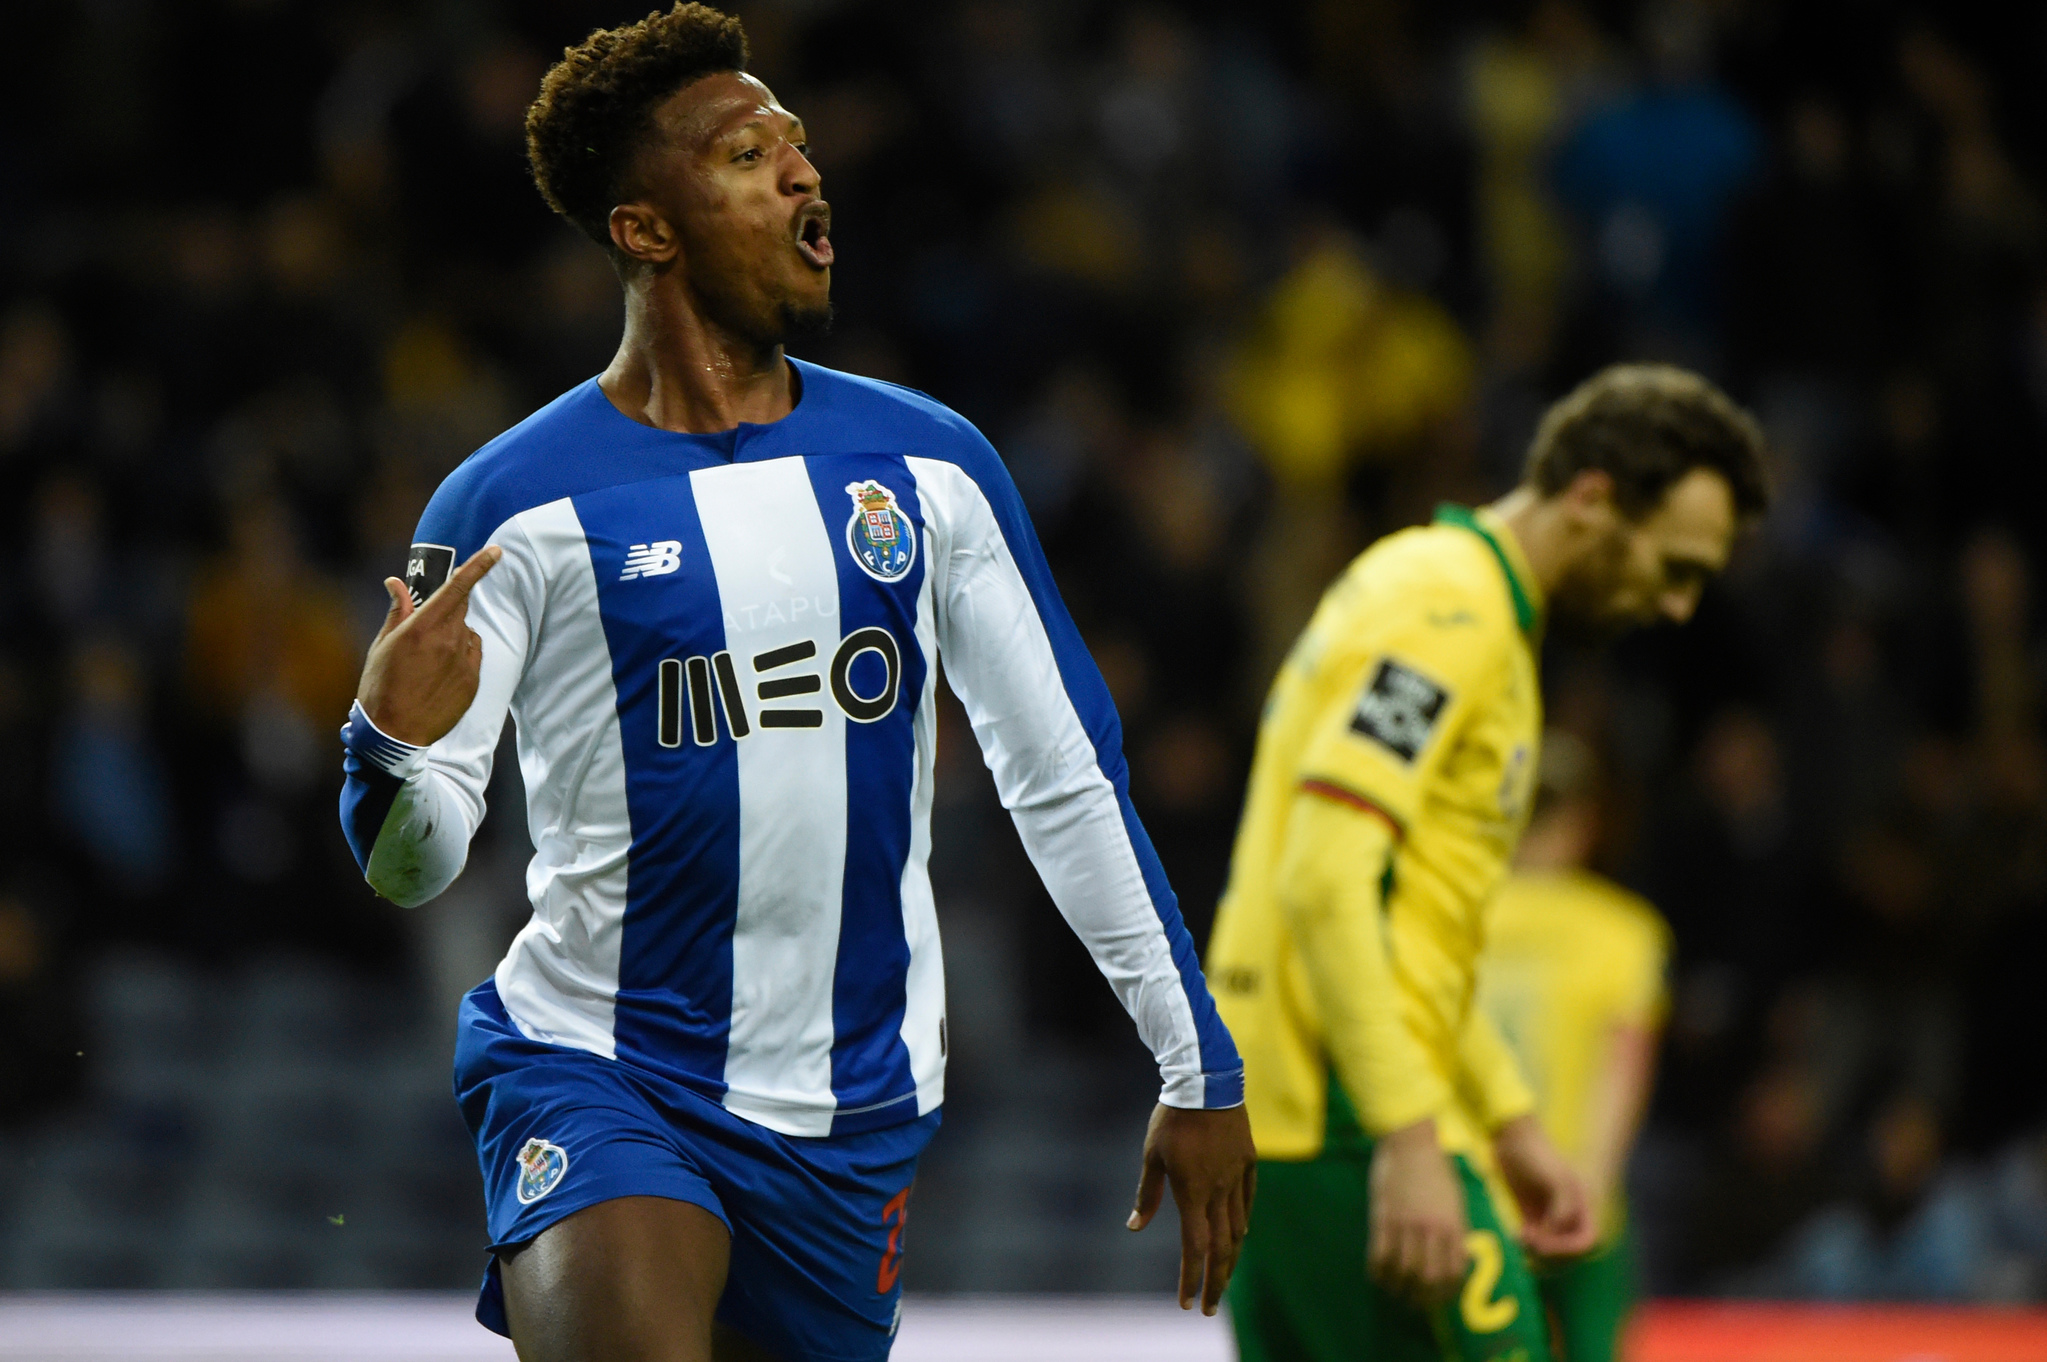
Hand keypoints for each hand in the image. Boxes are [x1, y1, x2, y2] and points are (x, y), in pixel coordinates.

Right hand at [355, 546, 502, 745]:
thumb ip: (397, 611)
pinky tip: (438, 675)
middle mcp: (448, 641)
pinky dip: (460, 656)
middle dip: (448, 607)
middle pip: (460, 608)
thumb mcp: (382, 646)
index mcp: (422, 627)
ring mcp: (464, 662)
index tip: (496, 551)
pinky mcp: (473, 681)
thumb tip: (396, 582)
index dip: (479, 566)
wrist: (394, 735)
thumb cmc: (380, 688)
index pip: (457, 588)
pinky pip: (472, 656)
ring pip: (465, 633)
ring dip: (451, 635)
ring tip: (425, 662)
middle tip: (426, 626)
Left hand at [1127, 1102, 1256, 1315]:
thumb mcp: (1152, 1155)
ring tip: (1223, 1277)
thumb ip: (1148, 1194)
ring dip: (1231, 1258)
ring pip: (1238, 1227)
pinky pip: (1247, 1200)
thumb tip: (1135, 1226)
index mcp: (1192, 1192)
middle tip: (1209, 1307)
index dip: (1190, 1277)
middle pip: (1221, 1247)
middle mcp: (1218, 1190)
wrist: (1206, 1082)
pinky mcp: (1248, 1162)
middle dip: (1215, 1282)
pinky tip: (1240, 1233)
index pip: (1194, 1247)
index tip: (1185, 1302)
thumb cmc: (1172, 1118)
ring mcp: (1236, 1177)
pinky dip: (1243, 1222)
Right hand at [1367, 1117, 1467, 1305]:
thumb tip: (1458, 1256)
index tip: (1438, 1299)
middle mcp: (1431, 1229)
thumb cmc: (1437, 1168)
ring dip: (1398, 1288)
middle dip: (1422, 1298)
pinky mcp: (1383, 1218)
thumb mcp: (1456, 1200)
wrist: (1411, 1143)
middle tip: (1415, 1303)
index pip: (1453, 1272)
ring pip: (1402, 1271)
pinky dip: (1378, 1272)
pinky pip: (1379, 1255)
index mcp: (1453, 1225)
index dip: (1446, 1293)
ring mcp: (1405, 1224)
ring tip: (1395, 1293)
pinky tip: (1377, 1275)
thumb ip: (1457, 1229)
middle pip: (1428, 1278)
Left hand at [1493, 1114, 1596, 1258]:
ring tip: (1522, 1240)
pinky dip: (1528, 1244)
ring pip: (1551, 1248)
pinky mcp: (1531, 1215)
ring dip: (1539, 1252)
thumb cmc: (1538, 1155)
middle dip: (1552, 1252)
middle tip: (1530, 1242)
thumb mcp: (1557, 1179)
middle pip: (1569, 1250)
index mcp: (1582, 1205)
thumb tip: (1555, 1233)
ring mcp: (1549, 1216)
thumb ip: (1564, 1208)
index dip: (1570, 1248)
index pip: (1588, 1240)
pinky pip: (1535, 1239)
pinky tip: (1518, 1235)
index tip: (1547, 1243)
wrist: (1512, 1139)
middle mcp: (1569, 1214)